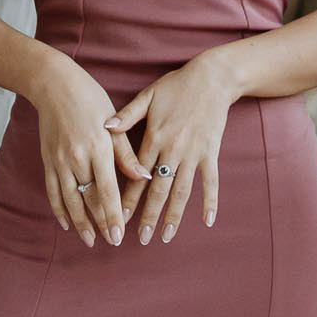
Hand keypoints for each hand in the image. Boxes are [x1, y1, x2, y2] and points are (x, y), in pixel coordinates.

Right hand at [29, 55, 147, 247]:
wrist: (55, 86)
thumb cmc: (90, 99)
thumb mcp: (115, 123)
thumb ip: (128, 154)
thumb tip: (145, 177)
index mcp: (98, 148)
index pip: (107, 190)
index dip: (113, 215)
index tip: (119, 235)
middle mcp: (77, 158)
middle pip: (89, 199)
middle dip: (101, 223)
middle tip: (111, 242)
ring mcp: (60, 161)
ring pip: (70, 200)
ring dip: (80, 222)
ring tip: (90, 240)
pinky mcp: (48, 161)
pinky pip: (53, 191)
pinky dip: (59, 209)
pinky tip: (67, 222)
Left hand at [105, 54, 236, 243]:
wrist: (212, 78)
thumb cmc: (176, 85)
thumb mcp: (148, 96)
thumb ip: (127, 115)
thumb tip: (104, 127)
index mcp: (154, 137)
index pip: (136, 174)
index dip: (128, 197)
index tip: (119, 218)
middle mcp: (173, 150)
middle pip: (158, 189)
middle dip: (149, 215)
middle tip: (141, 239)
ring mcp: (193, 154)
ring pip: (182, 191)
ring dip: (174, 215)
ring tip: (166, 236)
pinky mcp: (210, 153)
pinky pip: (210, 182)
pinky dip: (210, 201)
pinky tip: (207, 221)